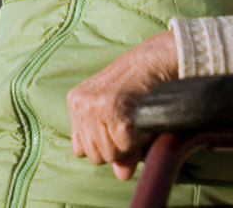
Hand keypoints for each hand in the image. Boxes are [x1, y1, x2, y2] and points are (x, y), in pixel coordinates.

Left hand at [66, 31, 177, 180]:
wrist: (155, 58)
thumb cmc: (138, 87)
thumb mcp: (120, 113)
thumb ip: (116, 146)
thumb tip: (121, 175)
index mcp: (76, 101)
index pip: (80, 149)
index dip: (104, 146)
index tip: (119, 130)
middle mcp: (81, 103)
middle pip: (94, 156)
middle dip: (116, 148)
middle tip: (130, 123)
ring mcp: (94, 105)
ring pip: (109, 154)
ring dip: (128, 144)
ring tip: (135, 118)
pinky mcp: (112, 108)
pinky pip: (126, 146)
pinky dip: (139, 138)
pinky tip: (141, 117)